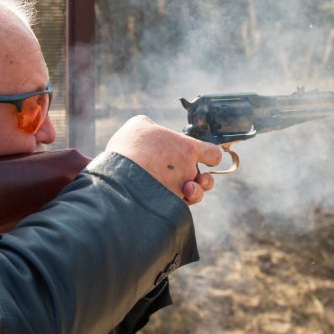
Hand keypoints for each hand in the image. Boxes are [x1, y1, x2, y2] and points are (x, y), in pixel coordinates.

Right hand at [106, 116, 222, 204]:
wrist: (120, 174)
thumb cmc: (130, 146)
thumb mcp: (140, 125)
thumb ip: (153, 127)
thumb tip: (152, 131)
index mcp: (187, 148)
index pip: (213, 154)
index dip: (211, 157)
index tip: (205, 159)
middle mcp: (189, 171)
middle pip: (204, 180)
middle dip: (199, 181)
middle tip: (188, 179)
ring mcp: (180, 190)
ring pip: (195, 196)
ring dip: (193, 194)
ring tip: (184, 190)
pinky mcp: (170, 207)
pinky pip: (180, 208)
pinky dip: (176, 205)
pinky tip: (165, 198)